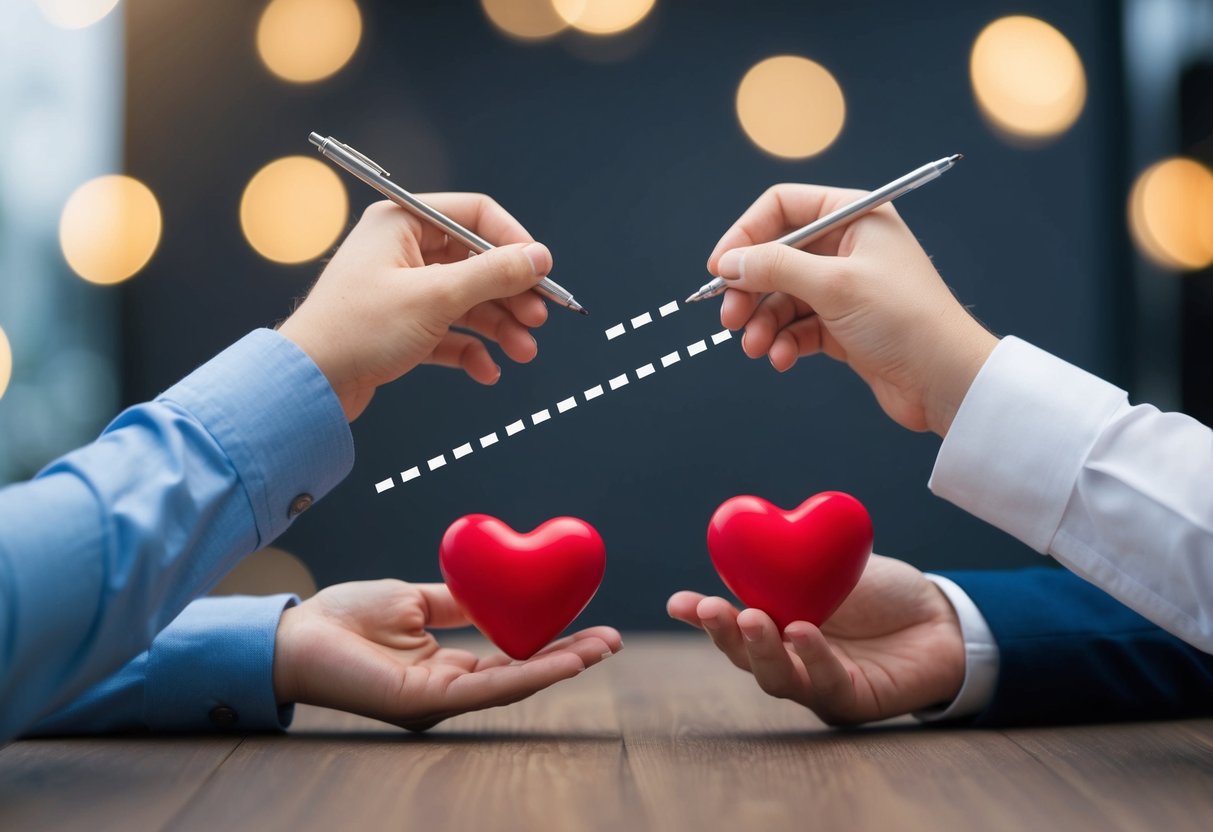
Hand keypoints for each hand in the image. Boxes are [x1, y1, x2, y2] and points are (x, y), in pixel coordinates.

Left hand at [272, 579, 621, 730]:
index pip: (512, 656)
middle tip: (613, 639)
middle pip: (523, 673)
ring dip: (562, 666)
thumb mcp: (412, 598)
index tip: (588, 622)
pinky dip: (529, 674)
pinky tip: (562, 661)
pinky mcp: (428, 701)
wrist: (298, 633)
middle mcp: (450, 686)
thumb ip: (456, 602)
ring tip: (602, 648)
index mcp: (447, 665)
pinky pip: (489, 688)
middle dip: (571, 657)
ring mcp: (441, 697)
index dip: (552, 642)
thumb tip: (495, 587)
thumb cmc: (344, 618)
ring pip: (514, 683)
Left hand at [278, 194, 553, 420]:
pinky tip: (487, 370)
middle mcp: (402, 250)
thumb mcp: (436, 298)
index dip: (512, 242)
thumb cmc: (355, 331)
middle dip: (511, 294)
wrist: (308, 386)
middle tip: (537, 319)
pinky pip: (450, 332)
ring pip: (468, 301)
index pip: (474, 215)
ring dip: (500, 327)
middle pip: (477, 262)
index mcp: (402, 223)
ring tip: (522, 351)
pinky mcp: (402, 327)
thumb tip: (538, 257)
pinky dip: (472, 350)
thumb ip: (493, 275)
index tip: (540, 272)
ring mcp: (403, 290)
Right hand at [667, 555, 964, 724]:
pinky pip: (825, 684)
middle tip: (712, 611)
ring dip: (759, 650)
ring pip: (776, 678)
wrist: (941, 615)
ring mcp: (819, 685)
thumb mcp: (829, 564)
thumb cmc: (883, 590)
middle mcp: (791, 660)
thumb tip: (745, 530)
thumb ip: (791, 560)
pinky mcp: (852, 702)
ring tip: (751, 618)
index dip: (703, 616)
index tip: (679, 603)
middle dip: (722, 635)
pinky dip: (811, 658)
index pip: (733, 625)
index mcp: (778, 625)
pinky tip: (803, 631)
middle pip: (746, 657)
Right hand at [708, 185, 997, 434]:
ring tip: (756, 347)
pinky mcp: (842, 326)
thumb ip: (775, 268)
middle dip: (750, 289)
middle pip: (775, 256)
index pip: (783, 208)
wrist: (946, 380)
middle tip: (730, 318)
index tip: (721, 268)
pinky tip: (781, 358)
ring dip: (763, 323)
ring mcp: (844, 288)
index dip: (747, 235)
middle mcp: (848, 247)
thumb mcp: (834, 285)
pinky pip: (797, 326)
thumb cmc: (906, 320)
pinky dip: (783, 342)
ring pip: (782, 297)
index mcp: (854, 216)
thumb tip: (729, 263)